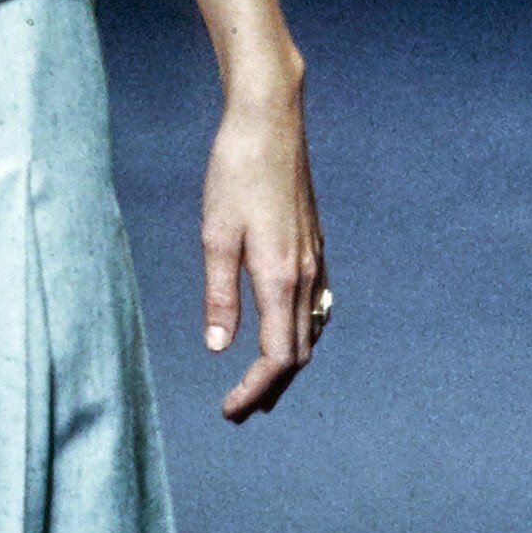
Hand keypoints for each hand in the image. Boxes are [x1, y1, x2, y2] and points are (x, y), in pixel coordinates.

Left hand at [200, 84, 326, 423]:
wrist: (270, 121)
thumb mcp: (215, 233)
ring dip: (287, 362)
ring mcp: (315, 259)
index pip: (277, 357)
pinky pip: (316, 306)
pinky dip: (300, 333)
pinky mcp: (314, 244)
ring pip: (311, 331)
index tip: (230, 411)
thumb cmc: (235, 172)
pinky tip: (284, 331)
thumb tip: (218, 348)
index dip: (255, 391)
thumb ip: (219, 294)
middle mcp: (305, 275)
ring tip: (260, 383)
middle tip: (238, 409)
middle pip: (298, 352)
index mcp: (280, 277)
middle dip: (270, 387)